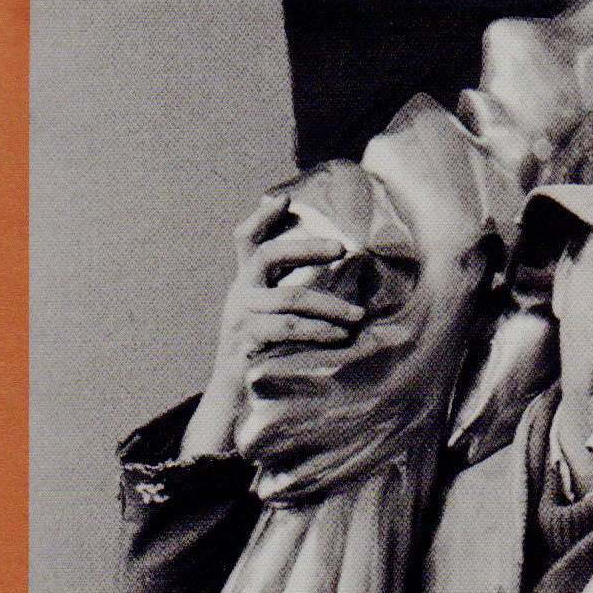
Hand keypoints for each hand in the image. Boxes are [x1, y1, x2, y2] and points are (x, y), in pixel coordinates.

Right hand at [180, 192, 366, 458]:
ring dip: (328, 305)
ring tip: (358, 315)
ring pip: (289, 299)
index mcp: (246, 281)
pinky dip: (318, 331)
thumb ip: (285, 288)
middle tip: (341, 248)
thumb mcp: (268, 313)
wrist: (234, 393)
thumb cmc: (263, 349)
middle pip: (267, 255)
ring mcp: (243, 317)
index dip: (262, 217)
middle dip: (305, 248)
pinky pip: (288, 330)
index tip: (283, 199)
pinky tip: (340, 336)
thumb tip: (332, 267)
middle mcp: (241, 293)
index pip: (246, 239)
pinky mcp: (249, 342)